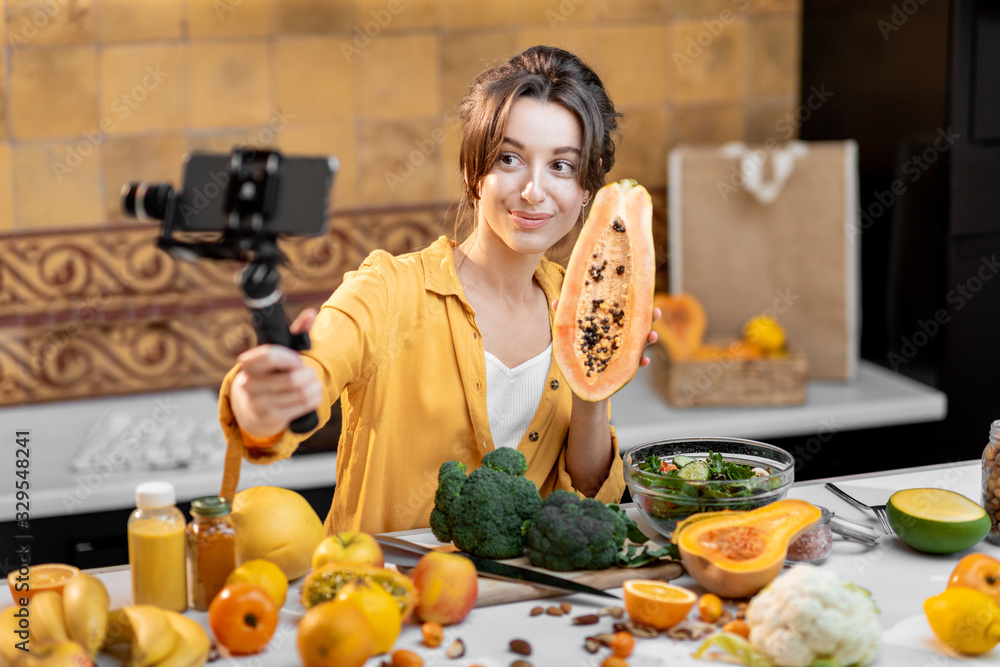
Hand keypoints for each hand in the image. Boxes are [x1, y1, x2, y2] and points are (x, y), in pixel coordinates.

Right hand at [229, 308, 322, 438]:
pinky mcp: (269, 418)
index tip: (296, 359)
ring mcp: (258, 403)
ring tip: (314, 383)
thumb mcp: (279, 354)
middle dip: (308, 374)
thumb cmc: (271, 374)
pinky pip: (302, 406)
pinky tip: (312, 394)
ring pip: (301, 393)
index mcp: (250, 364)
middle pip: (293, 379)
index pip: (269, 356)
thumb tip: (311, 313)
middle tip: (309, 372)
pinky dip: (314, 399)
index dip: (289, 358)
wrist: (252, 409)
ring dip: (315, 387)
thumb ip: (296, 333)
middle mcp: (249, 384)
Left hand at [552, 301, 660, 367]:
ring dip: (649, 339)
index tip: (642, 294)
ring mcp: (623, 353)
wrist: (579, 380)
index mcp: (610, 325)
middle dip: (649, 318)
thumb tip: (557, 302)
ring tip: (652, 336)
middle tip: (656, 312)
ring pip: (641, 342)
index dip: (635, 302)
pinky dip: (641, 362)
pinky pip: (636, 365)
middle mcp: (620, 337)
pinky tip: (644, 361)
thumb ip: (566, 317)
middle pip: (638, 324)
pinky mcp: (622, 368)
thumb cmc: (576, 351)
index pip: (625, 310)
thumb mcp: (570, 333)